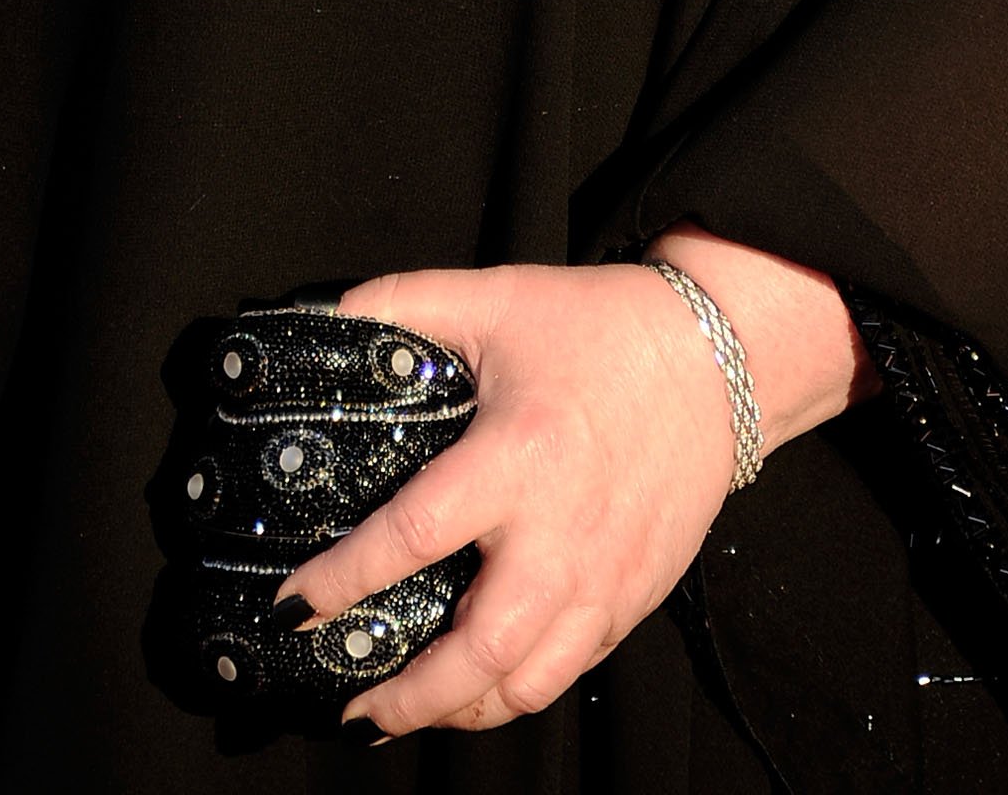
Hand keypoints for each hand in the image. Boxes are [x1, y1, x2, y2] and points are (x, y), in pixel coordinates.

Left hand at [275, 239, 868, 740]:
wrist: (713, 357)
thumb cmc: (599, 327)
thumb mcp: (494, 297)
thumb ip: (403, 303)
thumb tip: (327, 318)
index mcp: (516, 458)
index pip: (412, 538)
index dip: (343, 580)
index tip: (294, 605)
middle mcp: (560, 536)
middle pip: (475, 653)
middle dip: (405, 696)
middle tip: (349, 700)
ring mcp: (603, 579)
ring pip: (524, 685)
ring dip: (458, 712)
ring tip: (406, 711)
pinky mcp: (632, 598)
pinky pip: (568, 672)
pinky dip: (514, 693)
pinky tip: (479, 687)